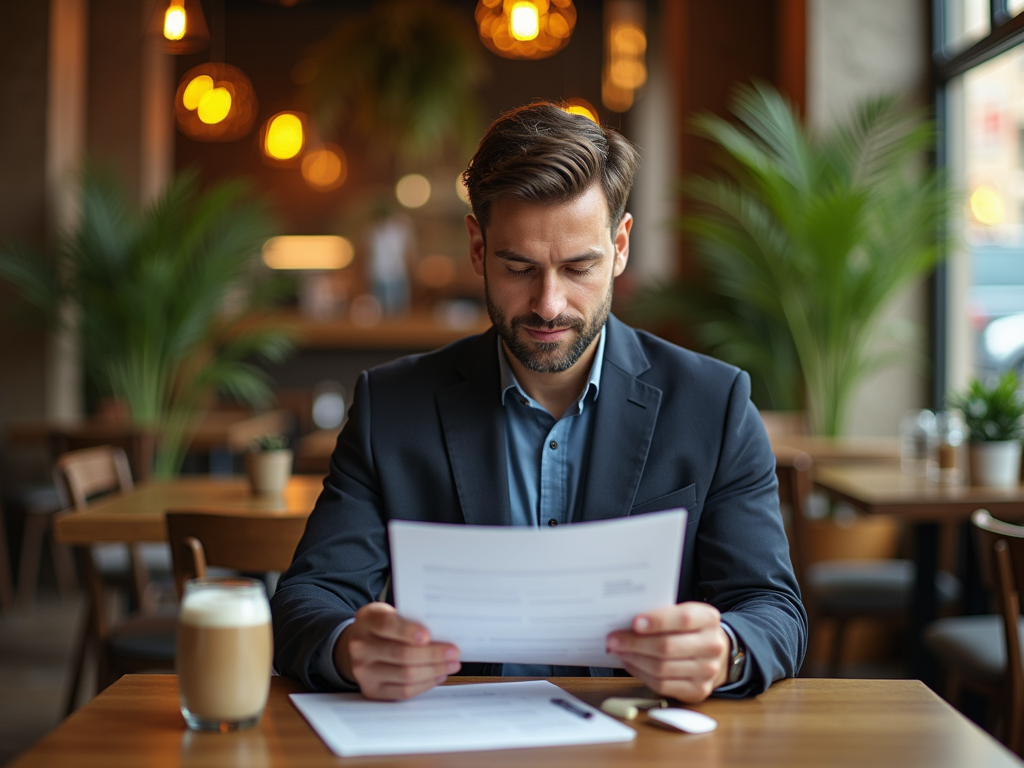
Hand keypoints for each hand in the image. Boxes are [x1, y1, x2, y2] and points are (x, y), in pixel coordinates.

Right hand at [333, 602, 460, 699]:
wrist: (360, 645)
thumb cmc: (383, 626)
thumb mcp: (390, 613)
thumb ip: (410, 619)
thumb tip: (442, 633)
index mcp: (367, 620)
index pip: (387, 625)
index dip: (408, 631)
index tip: (428, 635)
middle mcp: (361, 647)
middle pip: (401, 654)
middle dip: (433, 654)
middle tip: (454, 652)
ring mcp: (364, 671)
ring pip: (406, 675)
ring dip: (434, 670)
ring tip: (451, 664)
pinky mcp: (372, 690)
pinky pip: (403, 691)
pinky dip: (425, 684)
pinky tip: (438, 675)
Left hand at [606, 602, 730, 702]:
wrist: (716, 655)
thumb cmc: (690, 630)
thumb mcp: (682, 614)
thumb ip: (662, 615)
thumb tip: (626, 623)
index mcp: (708, 619)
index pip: (683, 619)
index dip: (657, 621)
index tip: (634, 623)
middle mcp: (712, 645)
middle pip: (667, 646)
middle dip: (635, 643)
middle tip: (613, 639)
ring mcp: (707, 671)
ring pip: (661, 668)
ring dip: (634, 659)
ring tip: (618, 651)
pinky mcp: (698, 691)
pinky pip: (662, 685)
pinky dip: (640, 674)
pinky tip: (630, 663)